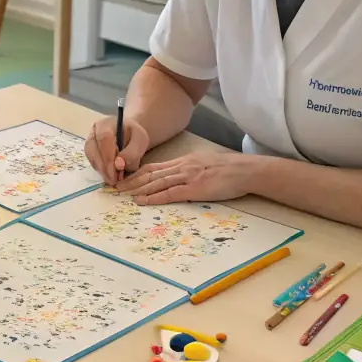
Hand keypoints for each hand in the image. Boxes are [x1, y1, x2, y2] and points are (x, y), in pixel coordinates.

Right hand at [84, 115, 149, 185]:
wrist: (129, 134)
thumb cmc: (135, 136)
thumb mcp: (140, 140)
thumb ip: (131, 152)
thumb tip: (118, 165)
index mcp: (106, 123)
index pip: (104, 138)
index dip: (108, 156)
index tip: (117, 171)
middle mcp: (94, 131)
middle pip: (93, 149)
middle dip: (104, 167)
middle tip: (114, 180)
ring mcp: (90, 141)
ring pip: (91, 158)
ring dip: (102, 171)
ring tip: (113, 180)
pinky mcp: (90, 152)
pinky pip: (93, 163)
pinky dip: (101, 171)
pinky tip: (110, 175)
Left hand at [116, 150, 259, 204]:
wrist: (245, 170)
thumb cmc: (228, 169)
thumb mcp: (204, 163)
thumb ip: (190, 168)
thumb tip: (178, 176)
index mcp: (184, 161)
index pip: (155, 167)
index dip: (137, 173)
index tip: (125, 178)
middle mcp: (182, 166)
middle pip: (151, 174)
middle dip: (132, 181)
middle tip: (116, 188)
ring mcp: (187, 177)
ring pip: (157, 183)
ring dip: (138, 189)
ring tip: (124, 195)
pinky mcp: (195, 189)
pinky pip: (170, 193)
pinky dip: (154, 197)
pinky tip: (143, 201)